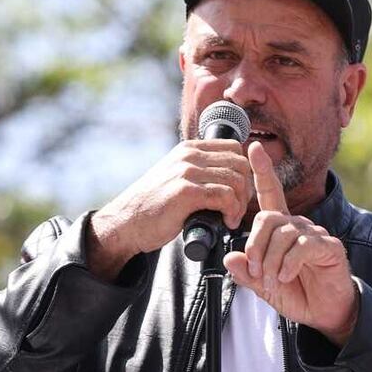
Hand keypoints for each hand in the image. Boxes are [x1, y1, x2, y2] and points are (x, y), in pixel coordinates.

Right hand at [88, 139, 252, 279]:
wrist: (126, 222)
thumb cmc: (152, 206)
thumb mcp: (174, 176)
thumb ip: (196, 170)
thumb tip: (227, 176)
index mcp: (188, 149)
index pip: (234, 148)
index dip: (244, 171)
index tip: (238, 193)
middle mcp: (188, 155)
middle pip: (240, 163)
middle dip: (246, 188)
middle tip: (237, 209)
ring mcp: (186, 172)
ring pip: (236, 180)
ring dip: (239, 203)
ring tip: (230, 218)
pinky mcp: (185, 192)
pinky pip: (225, 196)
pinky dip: (231, 211)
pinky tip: (225, 222)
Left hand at [223, 142, 357, 346]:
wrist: (324, 313)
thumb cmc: (295, 292)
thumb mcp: (262, 285)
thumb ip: (246, 272)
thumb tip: (229, 258)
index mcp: (280, 229)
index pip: (270, 194)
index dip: (262, 171)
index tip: (253, 149)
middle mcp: (297, 226)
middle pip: (267, 218)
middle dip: (255, 245)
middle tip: (256, 271)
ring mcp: (314, 235)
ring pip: (282, 234)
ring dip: (271, 260)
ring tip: (272, 279)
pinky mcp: (329, 247)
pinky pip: (302, 246)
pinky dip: (288, 264)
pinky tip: (287, 276)